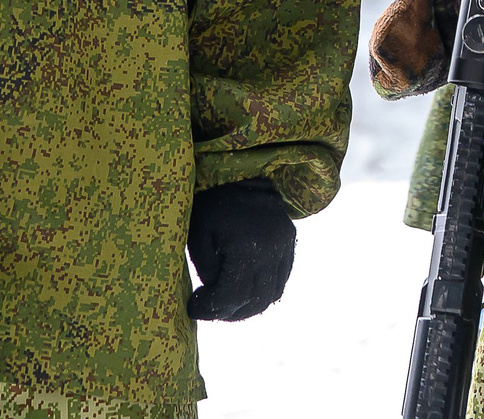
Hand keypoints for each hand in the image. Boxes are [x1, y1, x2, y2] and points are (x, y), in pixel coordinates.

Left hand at [186, 178, 297, 321]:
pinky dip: (263, 290)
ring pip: (272, 294)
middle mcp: (273, 249)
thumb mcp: (199, 238)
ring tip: (225, 301)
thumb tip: (219, 299)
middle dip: (230, 312)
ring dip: (248, 305)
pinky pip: (281, 278)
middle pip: (256, 301)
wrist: (238, 171)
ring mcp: (285, 245)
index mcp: (248, 247)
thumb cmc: (209, 204)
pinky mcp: (290, 241)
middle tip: (209, 309)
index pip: (233, 296)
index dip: (212, 309)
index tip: (194, 308)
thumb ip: (210, 273)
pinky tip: (243, 288)